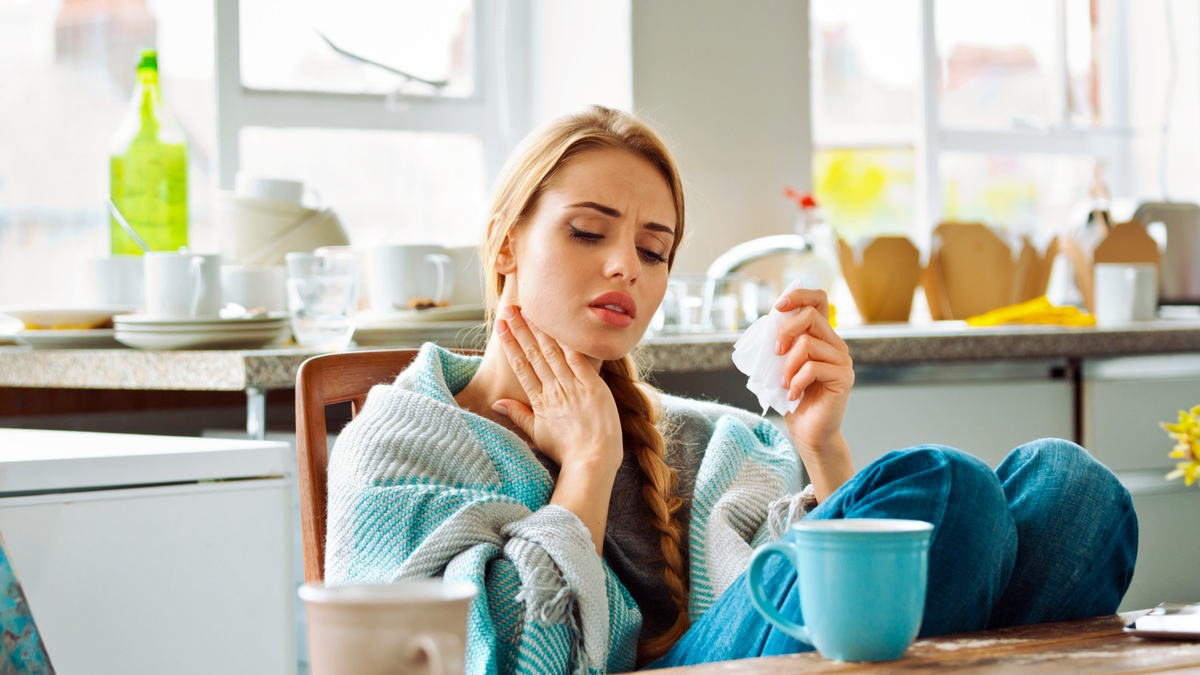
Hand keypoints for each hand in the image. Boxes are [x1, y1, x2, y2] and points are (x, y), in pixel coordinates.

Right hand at [492, 305, 623, 474]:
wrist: (592, 461)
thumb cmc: (567, 452)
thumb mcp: (537, 434)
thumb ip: (518, 415)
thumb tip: (497, 404)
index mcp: (540, 401)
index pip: (521, 366)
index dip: (511, 345)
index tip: (501, 327)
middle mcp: (554, 390)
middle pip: (534, 354)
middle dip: (521, 330)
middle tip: (510, 309)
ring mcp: (573, 387)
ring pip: (553, 352)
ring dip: (540, 330)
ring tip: (530, 311)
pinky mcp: (593, 386)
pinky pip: (579, 359)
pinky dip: (569, 342)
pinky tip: (561, 325)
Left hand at [774, 289, 854, 457]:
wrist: (809, 432)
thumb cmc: (793, 398)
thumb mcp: (781, 365)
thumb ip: (781, 343)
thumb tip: (769, 321)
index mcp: (822, 336)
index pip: (818, 300)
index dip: (798, 296)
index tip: (778, 307)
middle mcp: (836, 344)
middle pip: (810, 316)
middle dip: (785, 332)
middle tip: (776, 354)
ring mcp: (843, 360)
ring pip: (808, 344)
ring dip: (788, 366)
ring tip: (786, 383)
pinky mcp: (844, 377)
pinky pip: (812, 368)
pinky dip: (796, 382)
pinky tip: (794, 395)